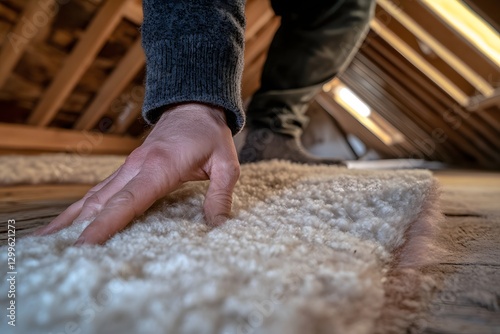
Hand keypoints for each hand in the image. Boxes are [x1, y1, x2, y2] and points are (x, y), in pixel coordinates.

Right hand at [33, 103, 239, 244]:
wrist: (194, 106)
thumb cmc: (210, 135)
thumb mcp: (226, 164)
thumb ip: (220, 195)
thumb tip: (218, 227)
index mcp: (160, 167)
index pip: (127, 200)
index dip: (105, 224)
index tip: (84, 245)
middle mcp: (136, 167)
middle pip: (101, 201)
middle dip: (79, 228)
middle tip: (61, 254)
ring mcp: (128, 166)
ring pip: (94, 195)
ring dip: (71, 217)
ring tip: (49, 241)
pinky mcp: (127, 168)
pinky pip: (100, 190)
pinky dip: (82, 207)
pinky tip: (69, 221)